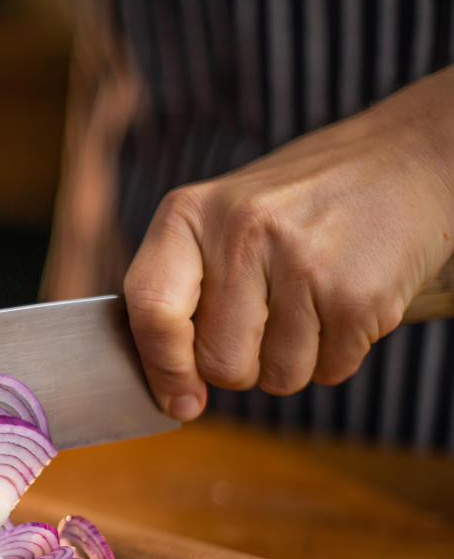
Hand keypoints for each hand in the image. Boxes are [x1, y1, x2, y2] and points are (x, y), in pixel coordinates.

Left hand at [124, 67, 453, 420]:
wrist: (407, 157)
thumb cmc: (300, 203)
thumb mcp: (223, 219)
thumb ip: (184, 290)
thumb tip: (171, 388)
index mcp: (190, 214)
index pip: (150, 308)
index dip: (162, 368)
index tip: (180, 401)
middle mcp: (241, 233)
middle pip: (219, 363)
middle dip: (243, 364)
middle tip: (268, 320)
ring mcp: (303, 263)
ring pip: (277, 377)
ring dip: (294, 360)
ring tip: (311, 301)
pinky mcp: (358, 294)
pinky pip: (330, 371)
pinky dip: (338, 354)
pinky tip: (345, 301)